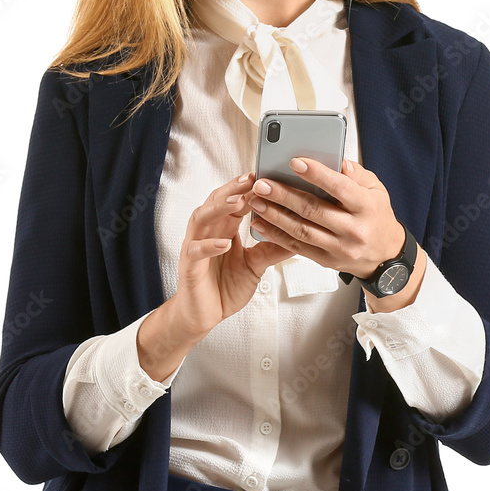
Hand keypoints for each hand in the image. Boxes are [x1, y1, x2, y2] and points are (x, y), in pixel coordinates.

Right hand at [172, 171, 293, 340]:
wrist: (203, 315)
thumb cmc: (225, 286)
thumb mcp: (256, 264)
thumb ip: (272, 248)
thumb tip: (300, 233)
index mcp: (224, 228)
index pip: (235, 200)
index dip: (248, 188)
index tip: (265, 175)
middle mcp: (208, 231)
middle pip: (217, 201)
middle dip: (234, 188)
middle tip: (252, 178)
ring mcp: (196, 246)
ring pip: (203, 218)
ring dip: (220, 208)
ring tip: (237, 201)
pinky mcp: (189, 265)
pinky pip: (196, 251)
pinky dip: (209, 245)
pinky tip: (224, 243)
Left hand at [245, 157, 411, 280]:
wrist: (385, 256)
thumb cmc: (377, 216)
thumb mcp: (376, 190)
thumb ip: (357, 174)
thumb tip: (338, 161)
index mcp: (366, 207)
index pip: (340, 188)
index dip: (317, 174)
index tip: (295, 162)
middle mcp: (353, 230)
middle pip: (314, 210)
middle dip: (284, 195)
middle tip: (262, 183)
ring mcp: (339, 248)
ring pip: (302, 231)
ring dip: (275, 215)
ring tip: (256, 201)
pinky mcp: (326, 260)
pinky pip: (298, 248)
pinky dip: (276, 235)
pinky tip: (261, 223)